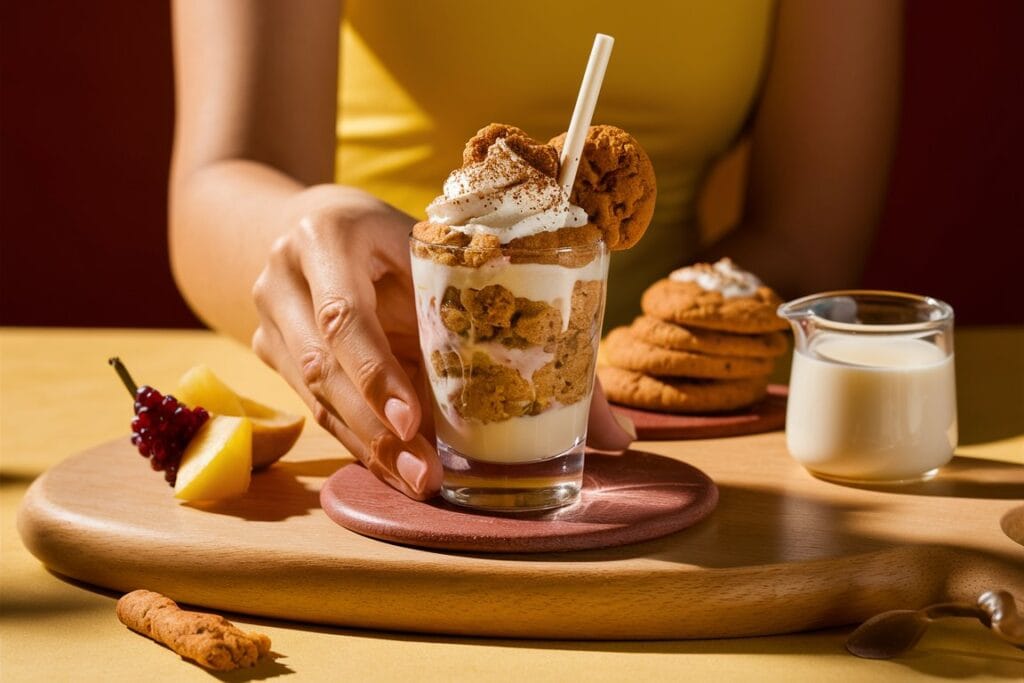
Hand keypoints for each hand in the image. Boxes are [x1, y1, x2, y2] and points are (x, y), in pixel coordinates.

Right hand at [251, 186, 441, 499]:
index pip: (343, 317)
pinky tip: (393, 470)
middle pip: (322, 367)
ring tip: (416, 481)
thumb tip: (497, 363)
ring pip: (315, 397)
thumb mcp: (416, 242)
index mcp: (322, 238)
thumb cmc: (382, 234)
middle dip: (375, 429)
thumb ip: (443, 291)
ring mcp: (268, 321)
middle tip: (424, 473)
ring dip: (368, 447)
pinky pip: (316, 407)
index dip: (376, 374)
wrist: (311, 223)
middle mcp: (281, 281)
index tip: (412, 423)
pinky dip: (358, 441)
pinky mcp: (271, 354)